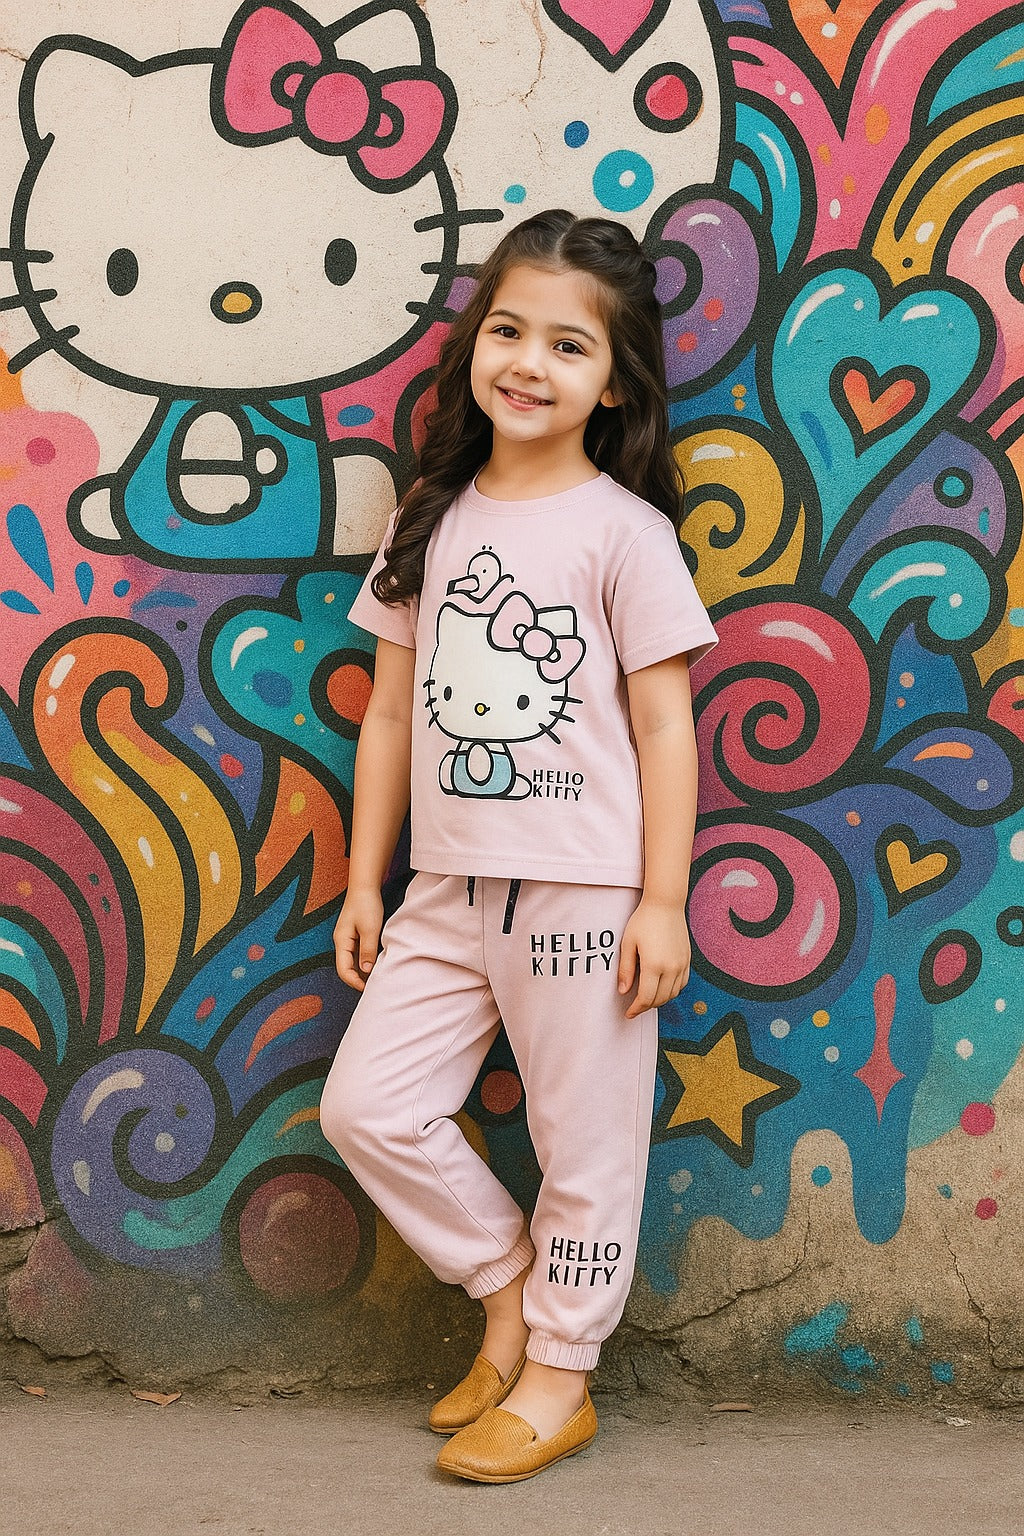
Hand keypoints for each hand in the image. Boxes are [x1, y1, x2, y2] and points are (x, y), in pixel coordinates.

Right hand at [333, 886, 384, 990]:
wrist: (365, 885)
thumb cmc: (366, 904)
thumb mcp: (370, 929)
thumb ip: (368, 950)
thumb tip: (366, 970)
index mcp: (341, 941)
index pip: (343, 970)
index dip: (355, 982)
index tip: (368, 988)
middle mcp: (341, 941)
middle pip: (346, 967)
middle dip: (358, 978)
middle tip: (373, 985)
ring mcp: (346, 937)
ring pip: (352, 961)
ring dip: (361, 970)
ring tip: (375, 976)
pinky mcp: (354, 933)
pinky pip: (356, 953)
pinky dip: (364, 960)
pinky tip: (375, 961)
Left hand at [617, 897, 690, 1019]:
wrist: (666, 904)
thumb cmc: (644, 921)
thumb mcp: (628, 944)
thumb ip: (626, 970)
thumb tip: (623, 991)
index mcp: (654, 965)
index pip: (646, 998)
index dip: (636, 1009)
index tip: (629, 1013)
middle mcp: (671, 968)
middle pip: (660, 999)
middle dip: (647, 1006)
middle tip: (635, 1007)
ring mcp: (682, 964)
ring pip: (673, 994)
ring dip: (660, 1000)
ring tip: (647, 998)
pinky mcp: (687, 960)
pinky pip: (682, 983)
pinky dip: (672, 990)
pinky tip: (662, 987)